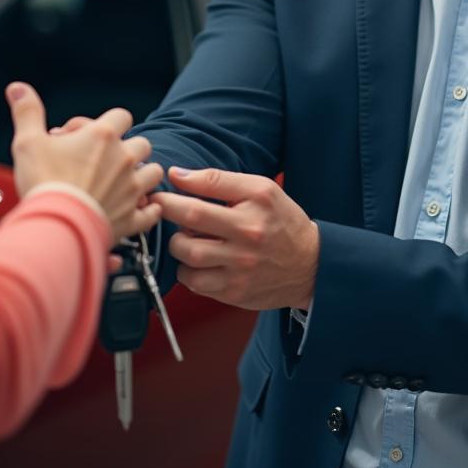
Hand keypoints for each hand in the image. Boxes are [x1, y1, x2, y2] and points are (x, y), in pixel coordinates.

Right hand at [5, 82, 163, 240]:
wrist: (54, 226)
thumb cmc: (42, 182)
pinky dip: (147, 210)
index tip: (84, 137)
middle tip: (103, 161)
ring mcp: (131, 188)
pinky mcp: (132, 216)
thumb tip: (17, 87)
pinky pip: (151, 211)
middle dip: (127, 148)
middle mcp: (124, 159)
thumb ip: (27, 112)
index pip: (121, 116)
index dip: (106, 123)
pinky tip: (137, 210)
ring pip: (154, 172)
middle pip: (142, 143)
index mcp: (103, 136)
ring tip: (122, 183)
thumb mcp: (28, 142)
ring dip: (142, 175)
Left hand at [151, 167, 318, 310]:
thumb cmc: (282, 222)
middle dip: (167, 214)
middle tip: (162, 210)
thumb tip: (177, 175)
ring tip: (187, 237)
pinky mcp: (234, 293)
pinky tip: (199, 261)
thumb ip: (218, 181)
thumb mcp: (261, 189)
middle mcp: (248, 238)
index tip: (158, 190)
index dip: (172, 192)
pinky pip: (195, 283)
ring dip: (178, 246)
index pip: (203, 194)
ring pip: (188, 258)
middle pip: (190, 224)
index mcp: (255, 206)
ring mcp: (240, 269)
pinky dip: (189, 271)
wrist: (310, 265)